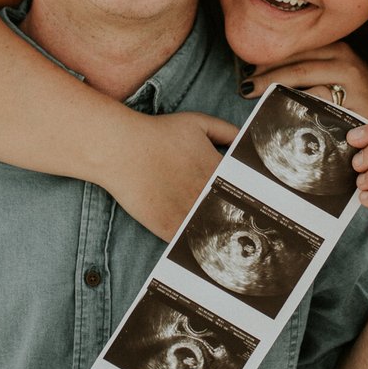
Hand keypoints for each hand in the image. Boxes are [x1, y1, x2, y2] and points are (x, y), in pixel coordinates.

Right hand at [110, 111, 237, 241]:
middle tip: (237, 221)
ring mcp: (188, 213)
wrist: (121, 149)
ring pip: (213, 231)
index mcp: (218, 172)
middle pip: (231, 213)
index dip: (245, 197)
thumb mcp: (198, 123)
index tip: (246, 201)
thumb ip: (227, 132)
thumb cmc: (158, 133)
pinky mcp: (169, 227)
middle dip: (234, 216)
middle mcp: (206, 194)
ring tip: (220, 234)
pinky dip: (196, 245)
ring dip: (217, 232)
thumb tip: (244, 143)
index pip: (244, 192)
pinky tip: (200, 245)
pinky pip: (190, 244)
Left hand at [241, 41, 367, 123]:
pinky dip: (295, 99)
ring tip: (252, 92)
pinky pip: (316, 94)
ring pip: (302, 72)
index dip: (271, 58)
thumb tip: (274, 80)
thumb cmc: (365, 106)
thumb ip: (314, 77)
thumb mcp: (341, 83)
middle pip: (295, 58)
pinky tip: (280, 107)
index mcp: (338, 49)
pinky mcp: (354, 94)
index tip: (249, 69)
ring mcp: (350, 74)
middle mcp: (343, 56)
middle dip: (266, 70)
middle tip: (244, 85)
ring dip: (274, 82)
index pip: (297, 48)